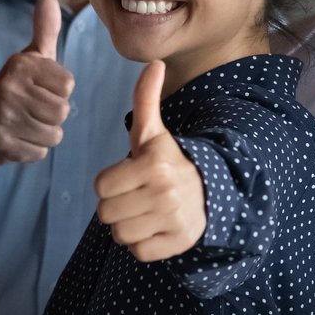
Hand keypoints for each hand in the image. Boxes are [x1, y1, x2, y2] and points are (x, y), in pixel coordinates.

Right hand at [0, 0, 74, 163]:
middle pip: (62, 111)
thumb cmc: (14, 85)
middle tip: (34, 108)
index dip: (59, 89)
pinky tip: (19, 137)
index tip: (43, 88)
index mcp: (20, 66)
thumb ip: (44, 30)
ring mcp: (4, 119)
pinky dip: (33, 148)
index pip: (67, 85)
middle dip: (53, 112)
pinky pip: (40, 152)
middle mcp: (10, 90)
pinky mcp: (2, 144)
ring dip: (44, 132)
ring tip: (27, 122)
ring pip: (53, 134)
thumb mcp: (29, 56)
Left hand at [95, 61, 205, 260]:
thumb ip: (145, 100)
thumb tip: (153, 63)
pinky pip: (138, 252)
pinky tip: (156, 228)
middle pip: (106, 213)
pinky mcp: (178, 243)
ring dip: (128, 226)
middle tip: (136, 196)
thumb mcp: (153, 134)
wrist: (213, 192)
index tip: (129, 177)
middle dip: (116, 206)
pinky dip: (143, 244)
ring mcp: (173, 219)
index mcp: (153, 163)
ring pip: (120, 235)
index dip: (110, 183)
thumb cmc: (170, 162)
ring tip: (145, 212)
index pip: (100, 186)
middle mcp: (165, 191)